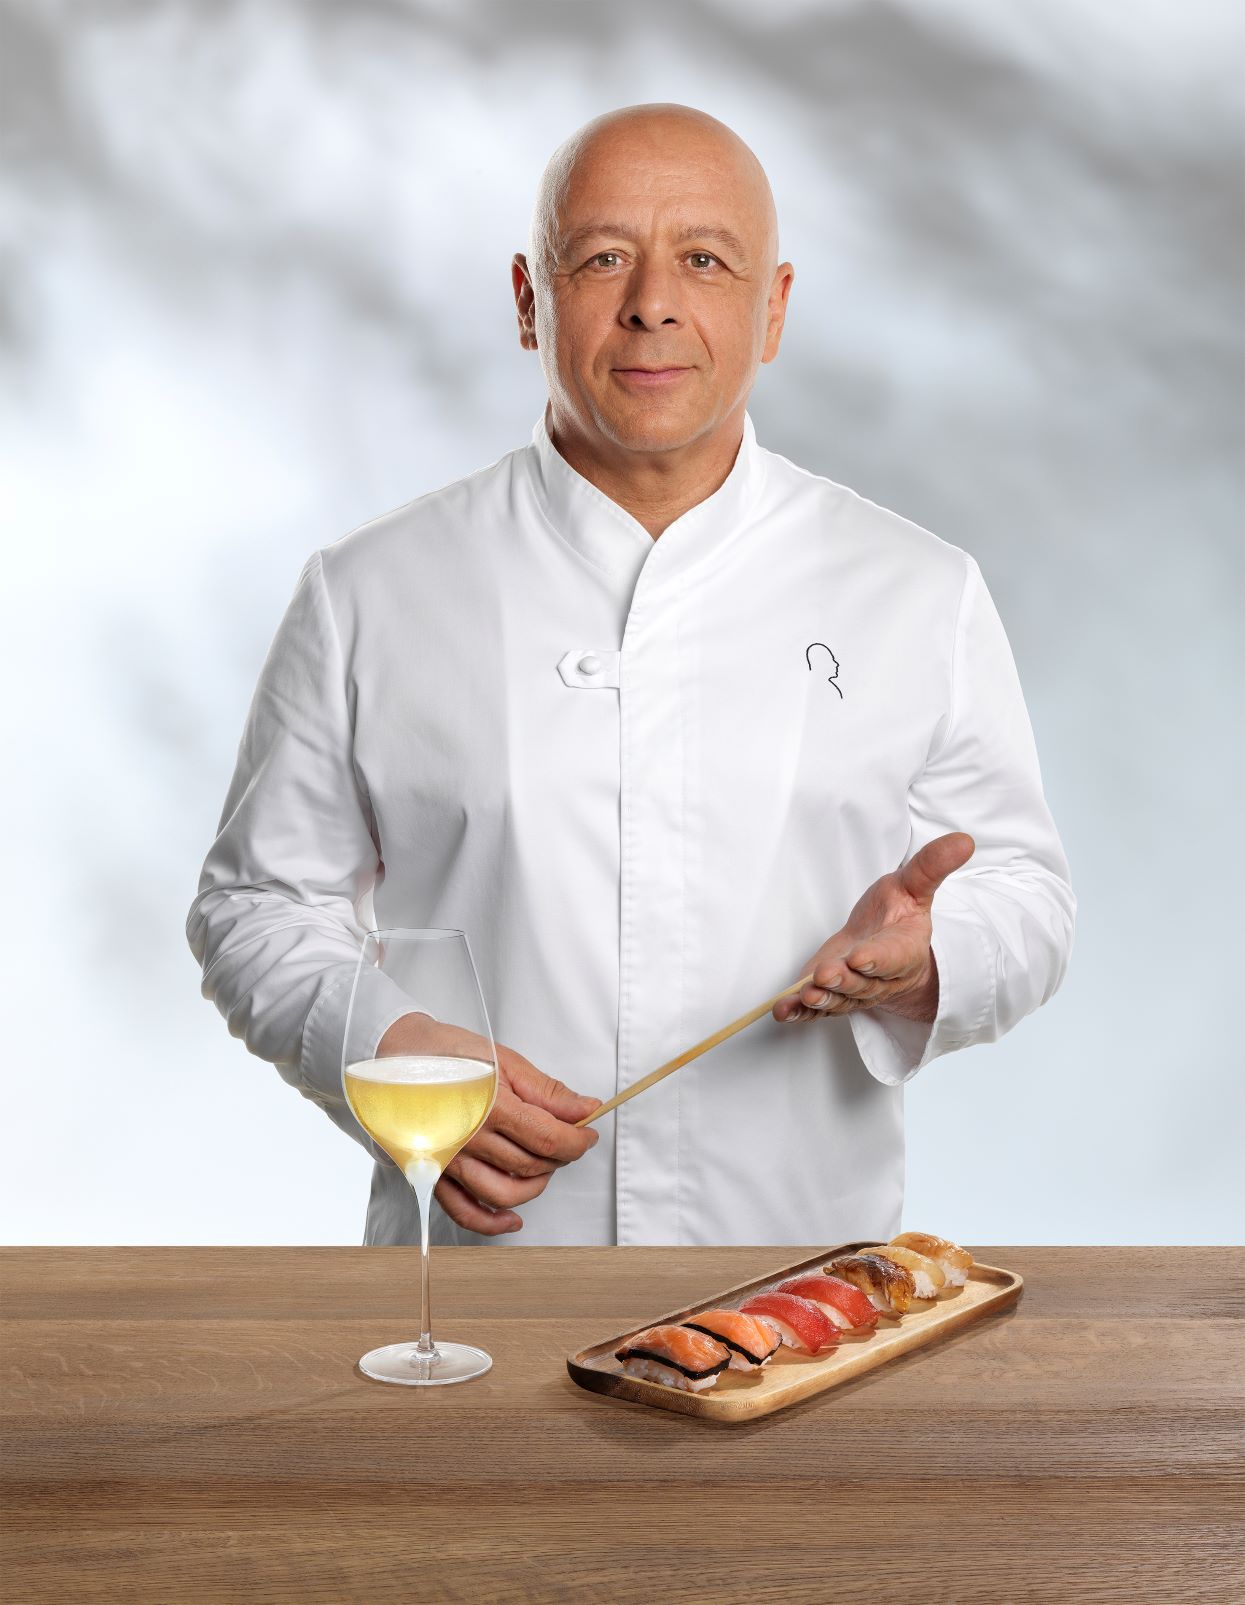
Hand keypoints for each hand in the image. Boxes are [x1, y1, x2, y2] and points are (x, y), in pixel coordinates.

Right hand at [375, 1012, 602, 1235]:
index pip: (550, 1140)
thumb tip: (585, 1109)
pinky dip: (491, 1223)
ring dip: (534, 1186)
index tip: (588, 1133)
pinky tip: (512, 1219)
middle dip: (559, 1157)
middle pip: (531, 1166)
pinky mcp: (433, 1174)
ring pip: (504, 1194)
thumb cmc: (448, 1053)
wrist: (396, 1055)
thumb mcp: (505, 1060)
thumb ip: (547, 1091)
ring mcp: (449, 1161)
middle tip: (566, 1139)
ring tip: (542, 1166)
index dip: (578, 1141)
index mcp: (491, 1107)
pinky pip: (463, 1212)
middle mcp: (469, 1139)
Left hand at [773, 832, 974, 1026]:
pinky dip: (800, 1011)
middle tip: (825, 975)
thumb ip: (932, 866)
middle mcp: (880, 977)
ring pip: (840, 999)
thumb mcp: (915, 885)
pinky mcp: (832, 996)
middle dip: (844, 981)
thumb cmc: (898, 914)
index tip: (860, 957)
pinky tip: (784, 1011)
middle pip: (862, 983)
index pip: (891, 957)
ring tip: (807, 995)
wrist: (886, 941)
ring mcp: (855, 990)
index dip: (876, 959)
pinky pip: (817, 1009)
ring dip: (822, 999)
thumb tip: (964, 840)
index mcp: (903, 950)